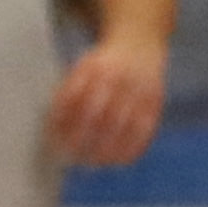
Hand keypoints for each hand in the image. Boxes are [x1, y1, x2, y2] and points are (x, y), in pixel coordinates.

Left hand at [49, 36, 167, 168]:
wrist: (140, 43)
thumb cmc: (101, 65)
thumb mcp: (81, 68)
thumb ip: (67, 94)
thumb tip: (52, 130)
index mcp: (94, 67)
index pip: (74, 97)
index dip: (62, 122)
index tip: (53, 141)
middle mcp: (118, 77)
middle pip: (98, 114)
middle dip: (82, 139)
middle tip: (70, 158)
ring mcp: (139, 89)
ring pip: (123, 126)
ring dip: (106, 150)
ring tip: (92, 164)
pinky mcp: (155, 101)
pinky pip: (144, 130)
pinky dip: (130, 149)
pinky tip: (116, 162)